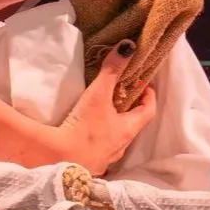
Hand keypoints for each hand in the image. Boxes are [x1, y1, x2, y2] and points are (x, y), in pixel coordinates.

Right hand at [51, 42, 157, 173]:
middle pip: (133, 123)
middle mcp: (122, 146)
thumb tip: (128, 46)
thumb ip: (111, 70)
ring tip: (103, 109)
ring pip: (117, 137)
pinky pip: (101, 148)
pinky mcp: (92, 163)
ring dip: (114, 123)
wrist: (61, 161)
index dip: (149, 95)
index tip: (142, 83)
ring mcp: (107, 157)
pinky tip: (88, 130)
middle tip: (121, 91)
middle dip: (129, 107)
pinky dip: (99, 136)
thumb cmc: (84, 127)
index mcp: (128, 129)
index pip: (149, 110)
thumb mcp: (98, 95)